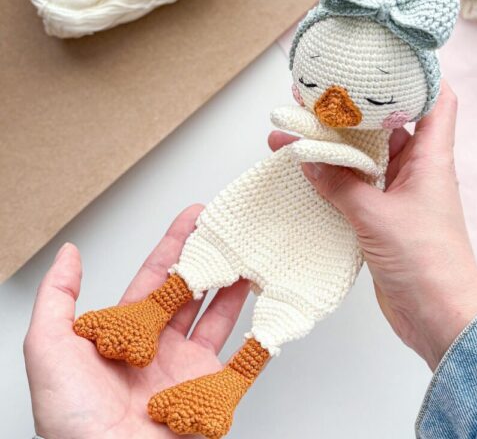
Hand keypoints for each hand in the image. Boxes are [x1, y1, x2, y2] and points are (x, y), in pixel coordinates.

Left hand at [24, 205, 249, 438]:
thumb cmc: (72, 419)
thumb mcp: (50, 350)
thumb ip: (58, 299)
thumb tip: (70, 254)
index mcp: (127, 332)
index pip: (158, 276)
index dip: (177, 244)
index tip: (196, 216)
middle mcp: (160, 346)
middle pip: (193, 291)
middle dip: (212, 260)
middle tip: (232, 232)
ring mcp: (187, 369)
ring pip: (219, 318)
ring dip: (237, 288)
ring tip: (253, 259)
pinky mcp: (211, 395)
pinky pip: (242, 363)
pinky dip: (259, 340)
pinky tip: (269, 314)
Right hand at [269, 82, 476, 369]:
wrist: (438, 317)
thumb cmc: (425, 263)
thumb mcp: (376, 217)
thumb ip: (339, 186)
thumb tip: (306, 158)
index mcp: (430, 158)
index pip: (438, 100)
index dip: (419, 75)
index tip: (385, 59)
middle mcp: (416, 169)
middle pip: (386, 124)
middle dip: (352, 109)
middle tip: (314, 97)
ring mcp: (398, 192)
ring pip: (365, 156)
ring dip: (334, 146)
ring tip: (294, 132)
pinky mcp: (382, 215)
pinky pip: (355, 185)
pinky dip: (332, 176)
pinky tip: (304, 170)